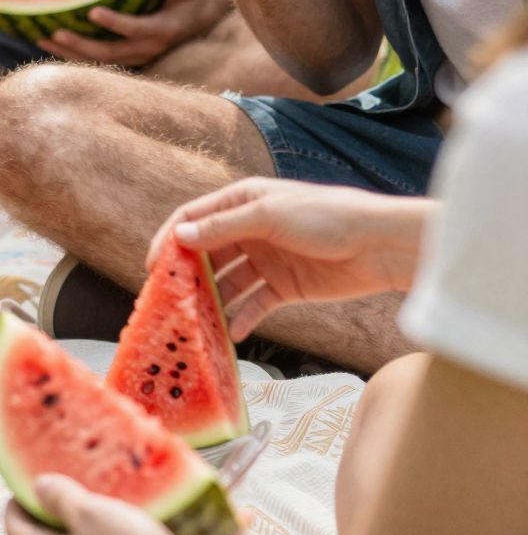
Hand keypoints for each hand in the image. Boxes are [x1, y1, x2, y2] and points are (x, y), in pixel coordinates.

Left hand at [40, 0, 232, 66]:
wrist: (205, 14)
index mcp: (163, 30)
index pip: (136, 29)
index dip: (115, 23)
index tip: (92, 11)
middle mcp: (149, 48)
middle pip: (110, 53)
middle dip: (81, 45)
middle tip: (55, 32)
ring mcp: (138, 56)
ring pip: (101, 61)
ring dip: (72, 53)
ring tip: (43, 38)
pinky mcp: (130, 57)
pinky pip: (100, 60)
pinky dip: (76, 55)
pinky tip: (52, 44)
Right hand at [150, 181, 426, 336]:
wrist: (380, 245)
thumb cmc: (327, 217)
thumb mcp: (270, 216)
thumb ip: (224, 227)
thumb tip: (180, 235)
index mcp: (244, 201)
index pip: (194, 218)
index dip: (171, 239)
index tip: (154, 268)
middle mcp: (250, 229)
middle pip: (207, 253)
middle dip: (189, 276)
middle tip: (171, 303)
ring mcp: (267, 260)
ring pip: (228, 282)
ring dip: (213, 301)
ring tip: (197, 324)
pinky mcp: (285, 287)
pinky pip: (254, 304)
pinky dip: (242, 317)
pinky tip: (233, 333)